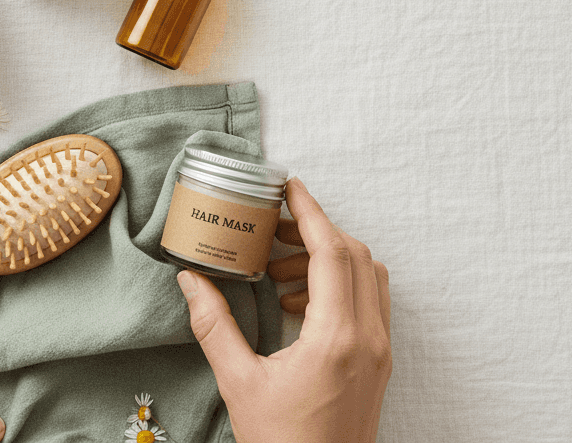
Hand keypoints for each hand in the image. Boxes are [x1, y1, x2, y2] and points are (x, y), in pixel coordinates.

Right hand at [177, 178, 391, 442]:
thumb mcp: (239, 384)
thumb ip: (214, 326)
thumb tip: (190, 280)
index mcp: (336, 339)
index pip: (332, 252)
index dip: (310, 211)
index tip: (289, 186)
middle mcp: (369, 340)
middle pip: (355, 256)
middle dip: (316, 231)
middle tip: (274, 228)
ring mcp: (380, 353)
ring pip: (368, 277)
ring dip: (330, 259)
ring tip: (280, 271)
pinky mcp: (379, 366)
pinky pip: (370, 305)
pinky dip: (341, 286)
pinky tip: (299, 304)